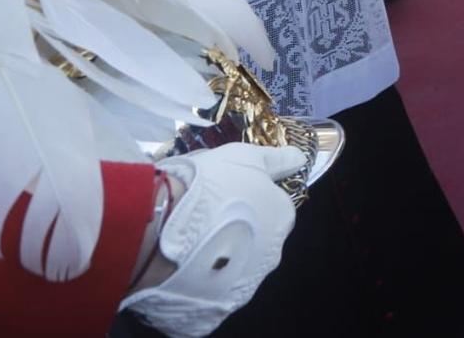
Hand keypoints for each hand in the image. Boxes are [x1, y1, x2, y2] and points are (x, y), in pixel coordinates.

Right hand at [124, 143, 305, 335]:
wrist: (164, 226)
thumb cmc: (211, 185)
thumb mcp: (246, 158)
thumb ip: (276, 161)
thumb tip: (299, 158)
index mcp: (282, 218)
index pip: (275, 208)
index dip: (250, 199)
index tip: (227, 194)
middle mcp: (271, 254)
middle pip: (258, 238)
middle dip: (239, 229)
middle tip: (208, 215)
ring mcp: (245, 283)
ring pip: (236, 266)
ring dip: (220, 254)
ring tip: (191, 239)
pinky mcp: (217, 306)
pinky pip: (213, 290)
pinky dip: (202, 278)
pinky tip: (184, 264)